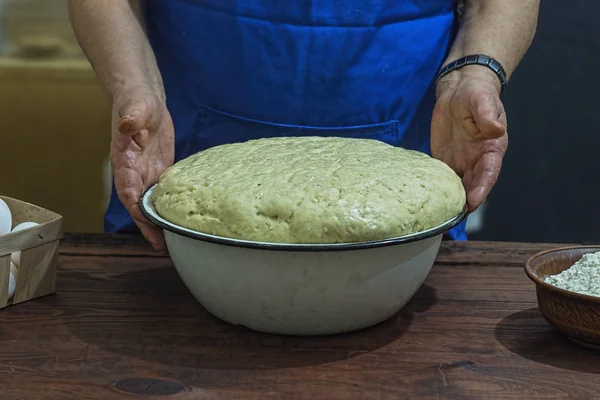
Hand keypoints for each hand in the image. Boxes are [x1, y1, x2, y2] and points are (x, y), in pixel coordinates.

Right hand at [110, 86, 174, 250]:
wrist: (145, 101)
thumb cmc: (137, 102)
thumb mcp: (136, 107)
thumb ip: (132, 117)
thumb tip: (127, 125)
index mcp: (124, 161)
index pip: (127, 190)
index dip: (135, 208)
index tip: (146, 223)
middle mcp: (133, 173)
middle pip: (138, 205)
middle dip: (148, 226)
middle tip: (161, 246)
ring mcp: (147, 174)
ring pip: (151, 204)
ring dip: (159, 222)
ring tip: (173, 242)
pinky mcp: (161, 171)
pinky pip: (164, 194)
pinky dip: (170, 208)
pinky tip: (182, 220)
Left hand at [431, 67, 508, 212]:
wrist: (459, 90)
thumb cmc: (476, 94)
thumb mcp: (483, 101)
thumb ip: (487, 116)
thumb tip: (496, 129)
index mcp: (491, 150)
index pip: (488, 174)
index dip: (482, 189)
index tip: (473, 202)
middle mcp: (477, 161)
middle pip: (472, 186)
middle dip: (464, 202)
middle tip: (452, 217)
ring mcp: (460, 162)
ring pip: (457, 186)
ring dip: (450, 200)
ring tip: (439, 215)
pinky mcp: (444, 160)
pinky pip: (441, 178)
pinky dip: (435, 190)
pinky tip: (426, 200)